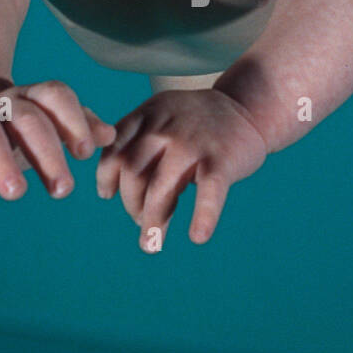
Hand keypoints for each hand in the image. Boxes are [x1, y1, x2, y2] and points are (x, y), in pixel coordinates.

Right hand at [0, 80, 115, 215]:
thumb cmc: (18, 128)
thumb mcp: (49, 123)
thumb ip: (78, 126)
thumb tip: (108, 135)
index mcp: (31, 99)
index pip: (54, 96)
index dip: (72, 120)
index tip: (84, 152)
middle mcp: (2, 107)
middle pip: (26, 118)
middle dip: (46, 150)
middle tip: (64, 189)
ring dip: (0, 162)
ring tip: (17, 193)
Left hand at [96, 89, 267, 249]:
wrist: (246, 108)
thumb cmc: (197, 124)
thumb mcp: (162, 116)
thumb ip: (136, 143)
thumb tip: (112, 191)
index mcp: (148, 115)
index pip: (114, 150)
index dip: (106, 177)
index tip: (107, 194)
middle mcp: (166, 127)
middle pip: (133, 173)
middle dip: (131, 204)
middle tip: (140, 221)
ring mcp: (194, 143)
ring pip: (161, 188)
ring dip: (153, 222)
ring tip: (151, 244)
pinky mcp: (222, 160)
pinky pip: (208, 193)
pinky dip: (203, 217)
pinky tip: (198, 236)